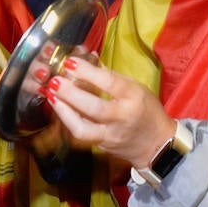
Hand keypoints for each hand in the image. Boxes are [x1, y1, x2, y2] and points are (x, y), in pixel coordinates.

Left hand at [43, 55, 175, 168]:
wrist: (157, 145)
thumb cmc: (147, 110)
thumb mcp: (136, 88)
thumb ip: (111, 77)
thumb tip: (88, 59)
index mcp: (134, 97)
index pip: (109, 83)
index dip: (87, 72)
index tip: (70, 61)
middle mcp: (122, 117)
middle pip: (94, 107)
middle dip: (71, 94)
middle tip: (54, 80)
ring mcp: (111, 134)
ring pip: (83, 128)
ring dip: (63, 112)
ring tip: (51, 96)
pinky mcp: (102, 146)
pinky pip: (82, 134)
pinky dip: (68, 120)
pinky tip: (59, 109)